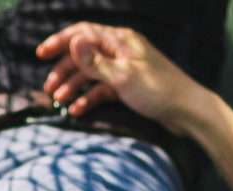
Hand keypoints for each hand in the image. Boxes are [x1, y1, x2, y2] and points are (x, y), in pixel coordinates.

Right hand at [36, 23, 203, 131]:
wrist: (190, 113)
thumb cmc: (161, 92)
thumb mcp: (124, 77)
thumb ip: (96, 62)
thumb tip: (72, 41)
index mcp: (120, 41)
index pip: (83, 34)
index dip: (60, 43)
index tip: (42, 54)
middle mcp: (121, 52)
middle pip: (84, 56)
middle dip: (64, 71)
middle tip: (48, 88)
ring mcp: (126, 70)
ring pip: (93, 75)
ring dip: (75, 87)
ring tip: (59, 101)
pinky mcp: (131, 88)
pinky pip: (104, 90)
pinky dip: (91, 98)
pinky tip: (79, 110)